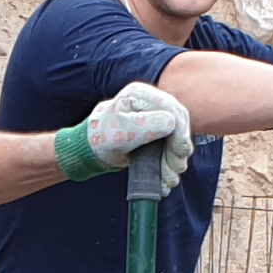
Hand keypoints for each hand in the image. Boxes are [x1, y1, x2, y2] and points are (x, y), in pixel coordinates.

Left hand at [78, 82, 194, 195]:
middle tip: (176, 168)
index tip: (180, 151)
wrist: (92, 149)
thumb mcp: (121, 131)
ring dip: (176, 159)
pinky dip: (171, 161)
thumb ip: (145, 125)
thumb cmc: (101, 137)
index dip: (180, 131)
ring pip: (178, 136)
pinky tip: (168, 176)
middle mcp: (151, 102)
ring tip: (170, 177)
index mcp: (140, 94)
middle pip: (179, 123)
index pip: (172, 109)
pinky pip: (172, 144)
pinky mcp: (157, 130)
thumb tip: (172, 123)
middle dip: (179, 149)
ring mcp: (155, 115)